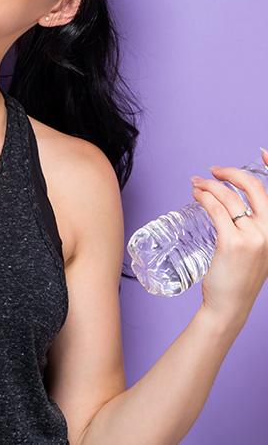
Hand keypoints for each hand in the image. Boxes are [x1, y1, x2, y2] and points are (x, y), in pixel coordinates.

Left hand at [191, 147, 267, 328]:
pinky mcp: (232, 242)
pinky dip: (204, 198)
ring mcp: (253, 237)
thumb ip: (248, 226)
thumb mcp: (252, 248)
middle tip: (213, 172)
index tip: (262, 152)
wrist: (229, 306)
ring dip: (209, 186)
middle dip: (231, 174)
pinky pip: (216, 210)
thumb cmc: (237, 277)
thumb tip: (226, 200)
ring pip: (228, 198)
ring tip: (196, 185)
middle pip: (253, 188)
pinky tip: (196, 196)